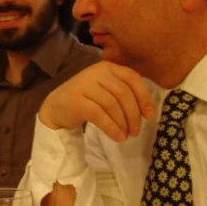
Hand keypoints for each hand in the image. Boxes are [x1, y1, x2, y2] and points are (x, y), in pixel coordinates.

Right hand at [38, 61, 155, 141]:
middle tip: (135, 131)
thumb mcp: (107, 91)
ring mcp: (84, 85)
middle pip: (123, 93)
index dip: (144, 97)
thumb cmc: (87, 100)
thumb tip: (148, 111)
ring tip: (126, 136)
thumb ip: (124, 94)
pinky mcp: (76, 100)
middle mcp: (96, 72)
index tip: (149, 115)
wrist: (57, 106)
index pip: (132, 78)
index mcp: (108, 67)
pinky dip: (111, 128)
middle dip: (133, 115)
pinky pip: (99, 115)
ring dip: (123, 123)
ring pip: (112, 105)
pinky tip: (118, 137)